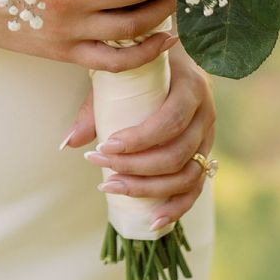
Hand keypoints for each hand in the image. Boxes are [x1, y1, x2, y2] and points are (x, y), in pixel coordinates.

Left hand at [61, 48, 216, 232]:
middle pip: (177, 154)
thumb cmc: (143, 68)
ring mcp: (208, 138)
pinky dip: (175, 208)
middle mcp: (206, 114)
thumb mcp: (121, 76)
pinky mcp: (204, 156)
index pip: (171, 121)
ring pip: (187, 176)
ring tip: (112, 187)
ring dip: (148, 189)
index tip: (106, 147)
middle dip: (136, 167)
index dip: (140, 140)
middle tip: (100, 167)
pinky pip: (196, 189)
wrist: (174, 58)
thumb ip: (96, 107)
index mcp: (192, 86)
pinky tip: (153, 221)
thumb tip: (70, 143)